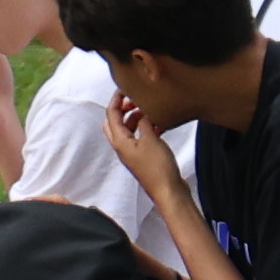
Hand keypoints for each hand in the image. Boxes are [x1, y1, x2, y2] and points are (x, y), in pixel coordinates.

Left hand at [101, 103, 192, 217]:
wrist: (168, 191)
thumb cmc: (157, 167)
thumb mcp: (150, 138)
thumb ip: (144, 122)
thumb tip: (141, 112)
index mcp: (119, 141)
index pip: (111, 115)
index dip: (116, 100)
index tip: (124, 88)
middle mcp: (123, 147)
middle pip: (116, 123)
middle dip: (123, 110)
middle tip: (136, 101)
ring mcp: (133, 153)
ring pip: (130, 130)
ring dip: (137, 119)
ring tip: (151, 111)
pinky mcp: (145, 158)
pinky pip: (142, 138)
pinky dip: (148, 129)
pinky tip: (161, 125)